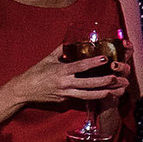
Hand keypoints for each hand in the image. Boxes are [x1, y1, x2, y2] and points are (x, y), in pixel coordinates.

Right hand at [0, 46, 120, 110]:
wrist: (24, 90)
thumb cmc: (36, 72)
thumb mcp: (48, 58)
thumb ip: (62, 50)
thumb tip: (72, 40)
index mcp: (61, 71)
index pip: (80, 66)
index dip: (93, 63)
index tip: (105, 58)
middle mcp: (65, 83)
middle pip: (88, 84)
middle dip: (105, 82)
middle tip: (118, 78)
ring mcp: (66, 94)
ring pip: (88, 95)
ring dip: (104, 93)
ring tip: (116, 91)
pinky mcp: (65, 101)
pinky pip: (82, 99)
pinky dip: (94, 98)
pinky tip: (105, 96)